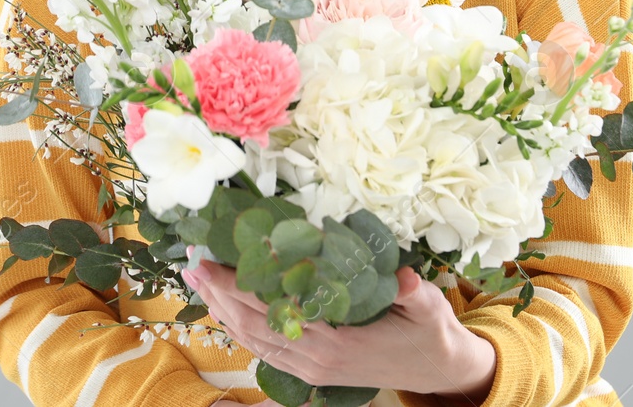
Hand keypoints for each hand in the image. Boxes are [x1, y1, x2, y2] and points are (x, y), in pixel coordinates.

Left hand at [182, 247, 495, 399]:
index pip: (274, 312)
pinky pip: (266, 351)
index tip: (214, 260)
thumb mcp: (429, 308)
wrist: (439, 371)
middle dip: (219, 293)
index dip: (240, 286)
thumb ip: (414, 293)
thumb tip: (404, 275)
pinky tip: (225, 311)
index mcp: (336, 344)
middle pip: (253, 325)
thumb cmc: (431, 333)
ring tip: (198, 280)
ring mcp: (311, 369)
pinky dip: (240, 330)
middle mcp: (315, 360)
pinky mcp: (313, 372)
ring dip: (223, 310)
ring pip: (254, 341)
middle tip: (193, 261)